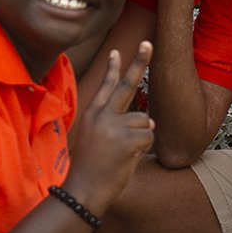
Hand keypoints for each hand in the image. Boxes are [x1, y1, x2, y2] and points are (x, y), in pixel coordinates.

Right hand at [64, 43, 154, 207]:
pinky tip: (128, 158)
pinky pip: (148, 136)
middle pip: (126, 84)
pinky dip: (143, 148)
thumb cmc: (90, 169)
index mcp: (92, 114)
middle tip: (149, 43)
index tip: (118, 51)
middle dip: (140, 62)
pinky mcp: (126, 139)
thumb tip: (148, 120)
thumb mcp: (93, 139)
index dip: (113, 68)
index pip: (106, 86)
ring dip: (141, 137)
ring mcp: (114, 126)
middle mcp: (102, 115)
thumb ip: (117, 125)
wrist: (83, 189)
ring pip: (144, 120)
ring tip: (123, 153)